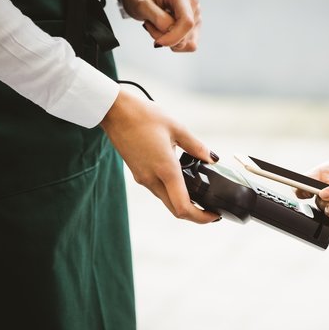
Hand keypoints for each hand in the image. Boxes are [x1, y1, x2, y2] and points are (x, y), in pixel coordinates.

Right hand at [101, 88, 219, 223]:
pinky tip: (183, 182)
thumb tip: (212, 159)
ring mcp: (143, 178)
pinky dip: (172, 192)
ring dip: (183, 204)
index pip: (183, 207)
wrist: (114, 112)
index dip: (201, 217)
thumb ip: (196, 146)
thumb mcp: (176, 128)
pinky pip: (158, 190)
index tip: (214, 215)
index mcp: (165, 169)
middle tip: (211, 210)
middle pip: (175, 209)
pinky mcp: (138, 174)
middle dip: (195, 215)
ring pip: (166, 201)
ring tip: (201, 196)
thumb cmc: (143, 116)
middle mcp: (152, 179)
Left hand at [122, 0, 200, 51]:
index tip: (158, 42)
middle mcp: (193, 5)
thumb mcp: (142, 3)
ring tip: (157, 26)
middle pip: (185, 36)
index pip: (186, 22)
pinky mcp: (195, 27)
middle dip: (164, 37)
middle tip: (149, 24)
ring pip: (187, 43)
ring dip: (169, 40)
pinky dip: (174, 43)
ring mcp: (196, 17)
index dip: (174, 36)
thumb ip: (157, 18)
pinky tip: (164, 31)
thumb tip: (169, 32)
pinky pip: (188, 45)